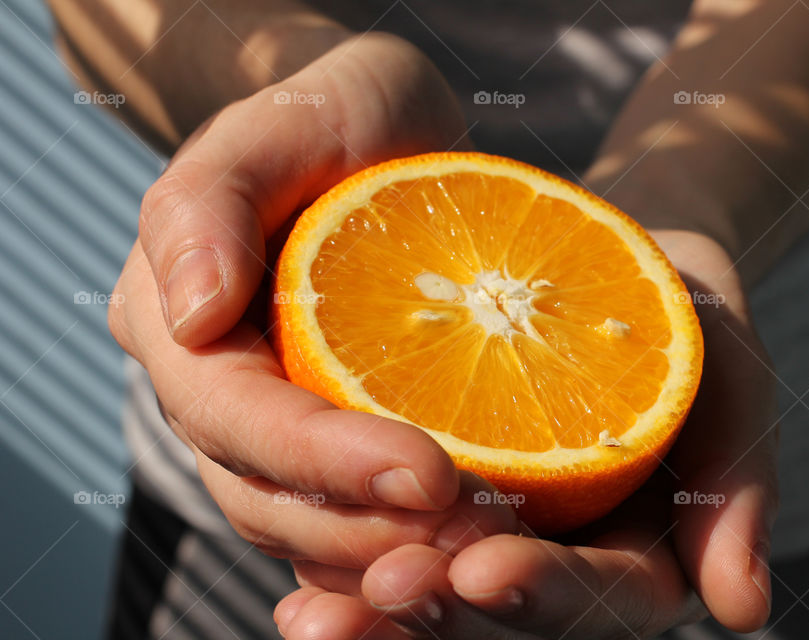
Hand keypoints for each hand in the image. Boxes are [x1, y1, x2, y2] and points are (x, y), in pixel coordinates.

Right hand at [109, 32, 516, 571]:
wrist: (378, 138)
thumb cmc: (332, 116)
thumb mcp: (281, 122)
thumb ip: (209, 201)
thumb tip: (190, 314)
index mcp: (174, 321)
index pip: (233, 414)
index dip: (324, 458)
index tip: (432, 473)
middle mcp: (210, 390)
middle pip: (263, 495)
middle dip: (366, 527)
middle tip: (477, 535)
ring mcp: (266, 425)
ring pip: (303, 527)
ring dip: (391, 553)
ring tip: (488, 549)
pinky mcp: (326, 442)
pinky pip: (348, 518)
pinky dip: (401, 542)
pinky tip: (474, 544)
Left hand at [274, 232, 779, 638]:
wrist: (598, 261)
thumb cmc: (672, 312)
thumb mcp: (728, 372)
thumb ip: (739, 484)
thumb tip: (742, 612)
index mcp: (642, 553)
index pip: (604, 599)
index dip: (548, 594)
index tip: (484, 571)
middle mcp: (562, 565)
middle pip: (506, 622)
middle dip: (445, 616)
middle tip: (387, 589)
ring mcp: (493, 540)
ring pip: (436, 603)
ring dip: (376, 614)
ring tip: (310, 612)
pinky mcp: (431, 511)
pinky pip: (384, 552)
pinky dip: (342, 569)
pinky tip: (293, 581)